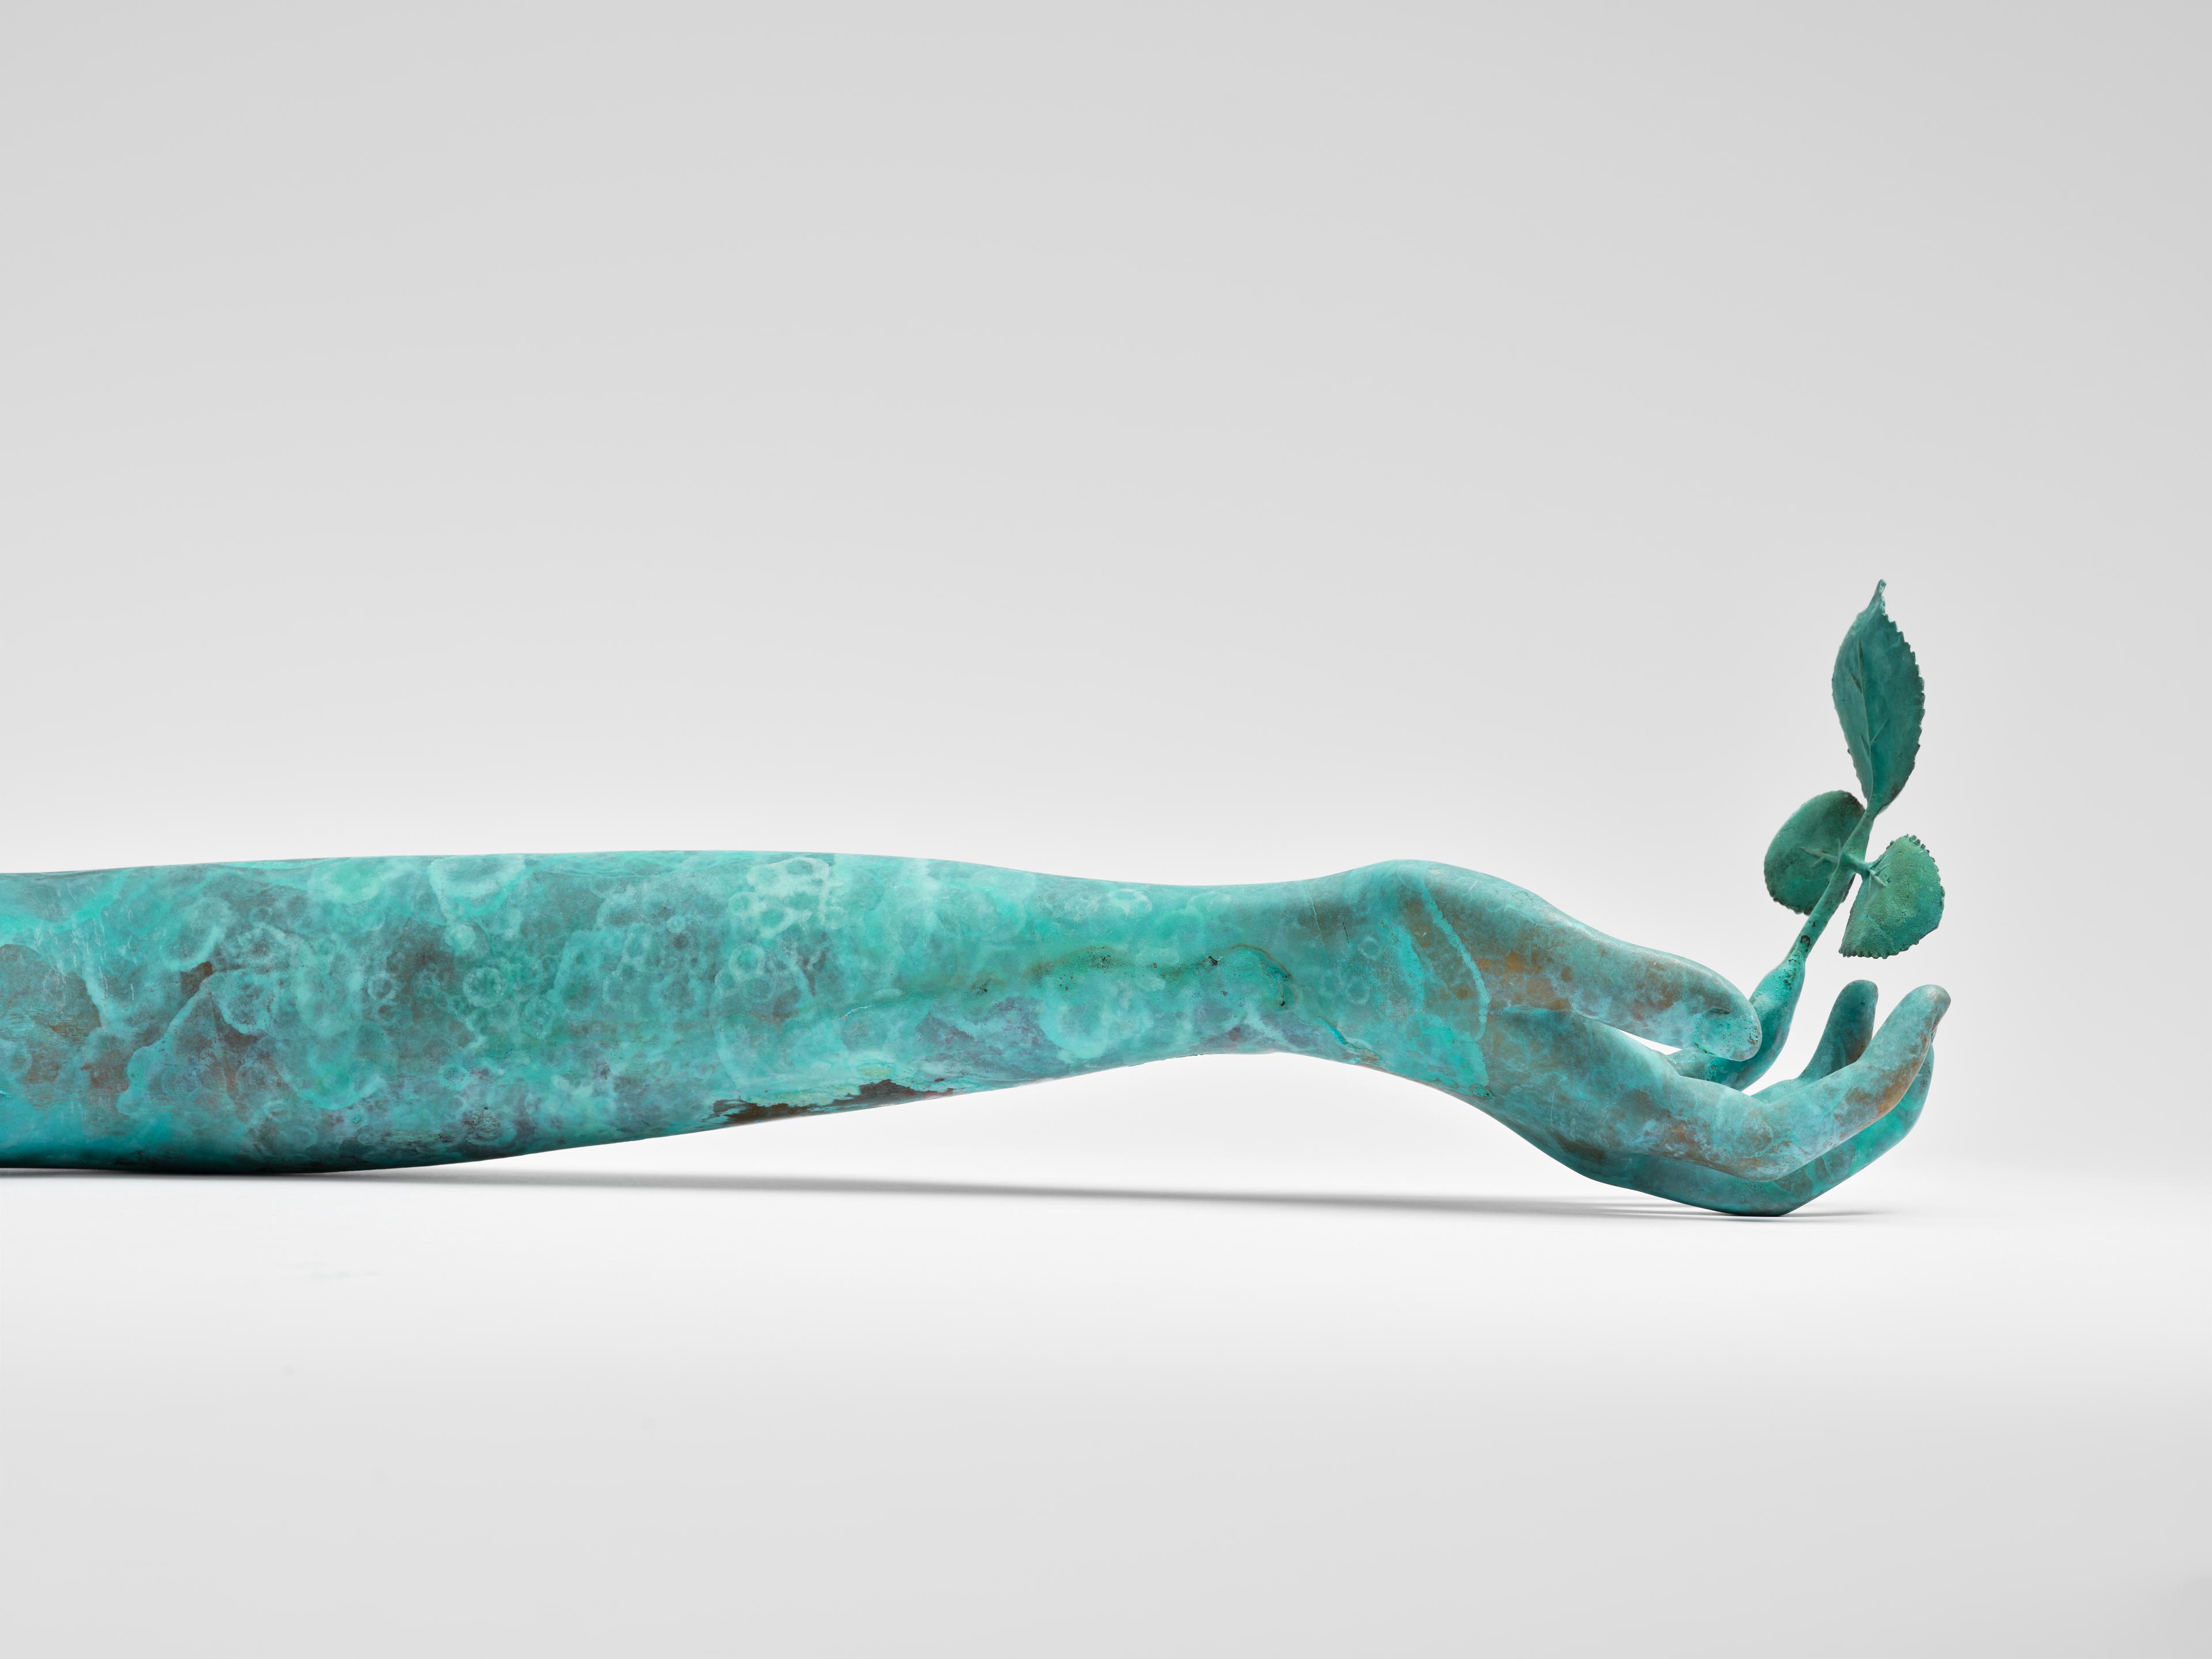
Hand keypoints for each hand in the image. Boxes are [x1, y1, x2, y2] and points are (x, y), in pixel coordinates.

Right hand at [1389, 865, 1946, 1213]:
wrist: (1321, 964)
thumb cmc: (1412, 942)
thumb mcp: (1533, 940)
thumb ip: (1642, 983)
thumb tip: (1748, 1022)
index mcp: (1624, 1113)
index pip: (1792, 1133)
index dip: (1878, 1081)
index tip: (1930, 1002)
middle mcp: (1622, 1137)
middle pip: (1790, 1168)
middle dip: (1872, 1102)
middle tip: (1919, 1015)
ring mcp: (1602, 1119)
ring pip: (1752, 1141)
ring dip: (1821, 1081)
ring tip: (1853, 991)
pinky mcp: (1584, 1087)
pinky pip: (1706, 1101)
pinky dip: (1759, 1058)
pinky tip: (1762, 989)